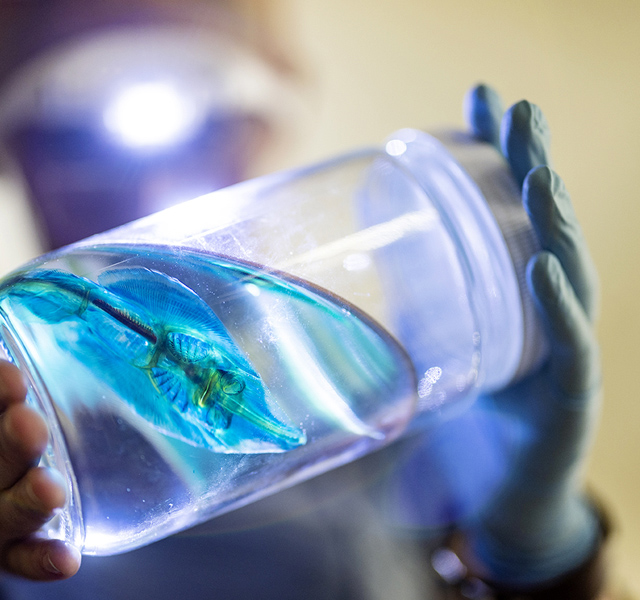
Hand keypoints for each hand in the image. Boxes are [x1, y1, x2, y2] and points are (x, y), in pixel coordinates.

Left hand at [385, 85, 601, 586]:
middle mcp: (545, 307)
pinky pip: (568, 345)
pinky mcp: (567, 395)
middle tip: (519, 108)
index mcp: (510, 289)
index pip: (510, 208)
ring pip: (568, 272)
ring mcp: (563, 347)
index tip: (479, 98)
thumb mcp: (430, 340)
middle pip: (545, 225)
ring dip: (554, 219)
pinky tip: (540, 264)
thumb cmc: (464, 413)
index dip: (499, 152)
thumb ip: (406, 293)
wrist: (495, 496)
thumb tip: (351, 242)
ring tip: (536, 171)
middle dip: (532, 162)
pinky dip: (557, 306)